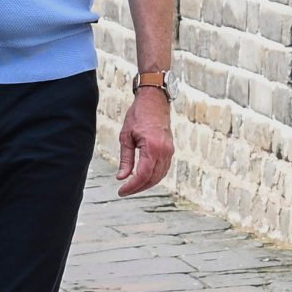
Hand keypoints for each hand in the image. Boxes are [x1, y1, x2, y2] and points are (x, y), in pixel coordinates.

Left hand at [116, 80, 173, 195]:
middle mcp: (164, 151)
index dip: (132, 186)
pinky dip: (154, 176)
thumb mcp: (126, 136)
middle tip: (124, 191)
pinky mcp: (170, 150)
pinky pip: (163, 169)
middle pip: (152, 179)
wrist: (154, 100)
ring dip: (146, 184)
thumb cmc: (138, 114)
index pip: (142, 175)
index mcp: (152, 147)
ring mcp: (169, 151)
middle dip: (138, 188)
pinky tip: (143, 177)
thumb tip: (122, 177)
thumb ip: (125, 159)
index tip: (121, 191)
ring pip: (160, 176)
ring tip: (132, 186)